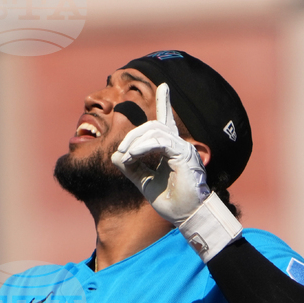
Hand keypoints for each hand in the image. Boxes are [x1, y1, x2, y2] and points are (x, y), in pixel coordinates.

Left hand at [110, 83, 209, 226]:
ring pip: (154, 131)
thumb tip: (116, 155)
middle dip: (132, 136)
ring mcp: (183, 148)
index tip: (164, 85)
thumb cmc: (171, 202)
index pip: (167, 122)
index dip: (165, 102)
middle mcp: (179, 145)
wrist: (187, 217)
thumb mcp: (145, 183)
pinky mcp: (184, 154)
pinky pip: (160, 142)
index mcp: (172, 150)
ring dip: (134, 143)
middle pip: (152, 126)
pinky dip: (143, 147)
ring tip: (125, 157)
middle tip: (121, 153)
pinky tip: (133, 156)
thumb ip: (132, 168)